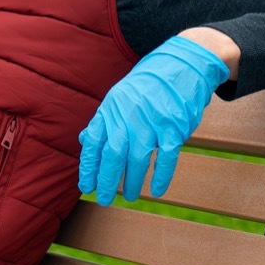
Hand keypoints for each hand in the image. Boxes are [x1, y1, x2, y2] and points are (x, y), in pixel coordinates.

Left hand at [78, 35, 229, 203]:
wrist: (180, 64)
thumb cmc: (146, 86)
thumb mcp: (118, 97)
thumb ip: (103, 120)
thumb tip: (84, 141)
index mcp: (111, 109)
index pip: (94, 142)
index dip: (89, 166)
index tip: (86, 186)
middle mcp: (128, 115)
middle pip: (113, 154)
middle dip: (107, 180)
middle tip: (104, 200)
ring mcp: (151, 121)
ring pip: (138, 158)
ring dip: (132, 182)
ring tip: (130, 198)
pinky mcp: (174, 126)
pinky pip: (166, 156)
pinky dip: (161, 175)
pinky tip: (156, 191)